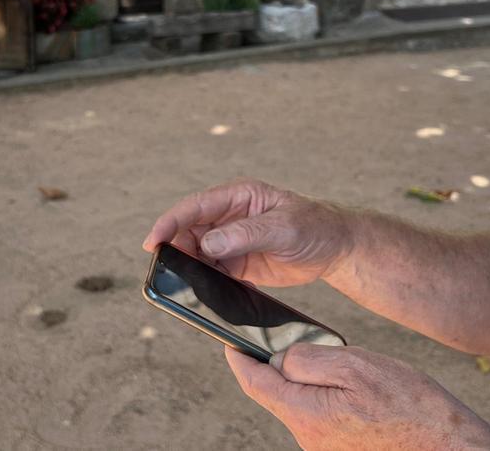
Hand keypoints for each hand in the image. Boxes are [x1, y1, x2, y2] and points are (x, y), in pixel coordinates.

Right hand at [143, 179, 353, 287]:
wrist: (335, 249)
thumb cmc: (315, 227)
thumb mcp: (283, 228)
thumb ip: (246, 234)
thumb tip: (209, 243)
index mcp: (238, 197)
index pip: (195, 207)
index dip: (170, 222)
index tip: (154, 242)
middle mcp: (229, 217)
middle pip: (189, 231)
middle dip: (176, 249)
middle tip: (169, 270)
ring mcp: (231, 241)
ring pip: (197, 254)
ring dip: (189, 268)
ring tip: (186, 284)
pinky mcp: (236, 263)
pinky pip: (211, 273)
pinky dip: (206, 283)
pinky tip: (208, 293)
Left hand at [225, 344, 489, 449]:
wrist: (449, 448)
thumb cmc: (411, 408)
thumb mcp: (357, 366)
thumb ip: (309, 360)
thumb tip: (280, 359)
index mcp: (305, 413)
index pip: (255, 383)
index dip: (239, 360)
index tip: (231, 344)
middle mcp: (308, 437)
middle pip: (280, 393)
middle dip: (289, 368)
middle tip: (320, 350)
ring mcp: (323, 447)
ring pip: (303, 404)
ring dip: (317, 385)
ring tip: (355, 377)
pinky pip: (322, 417)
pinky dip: (331, 400)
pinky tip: (362, 396)